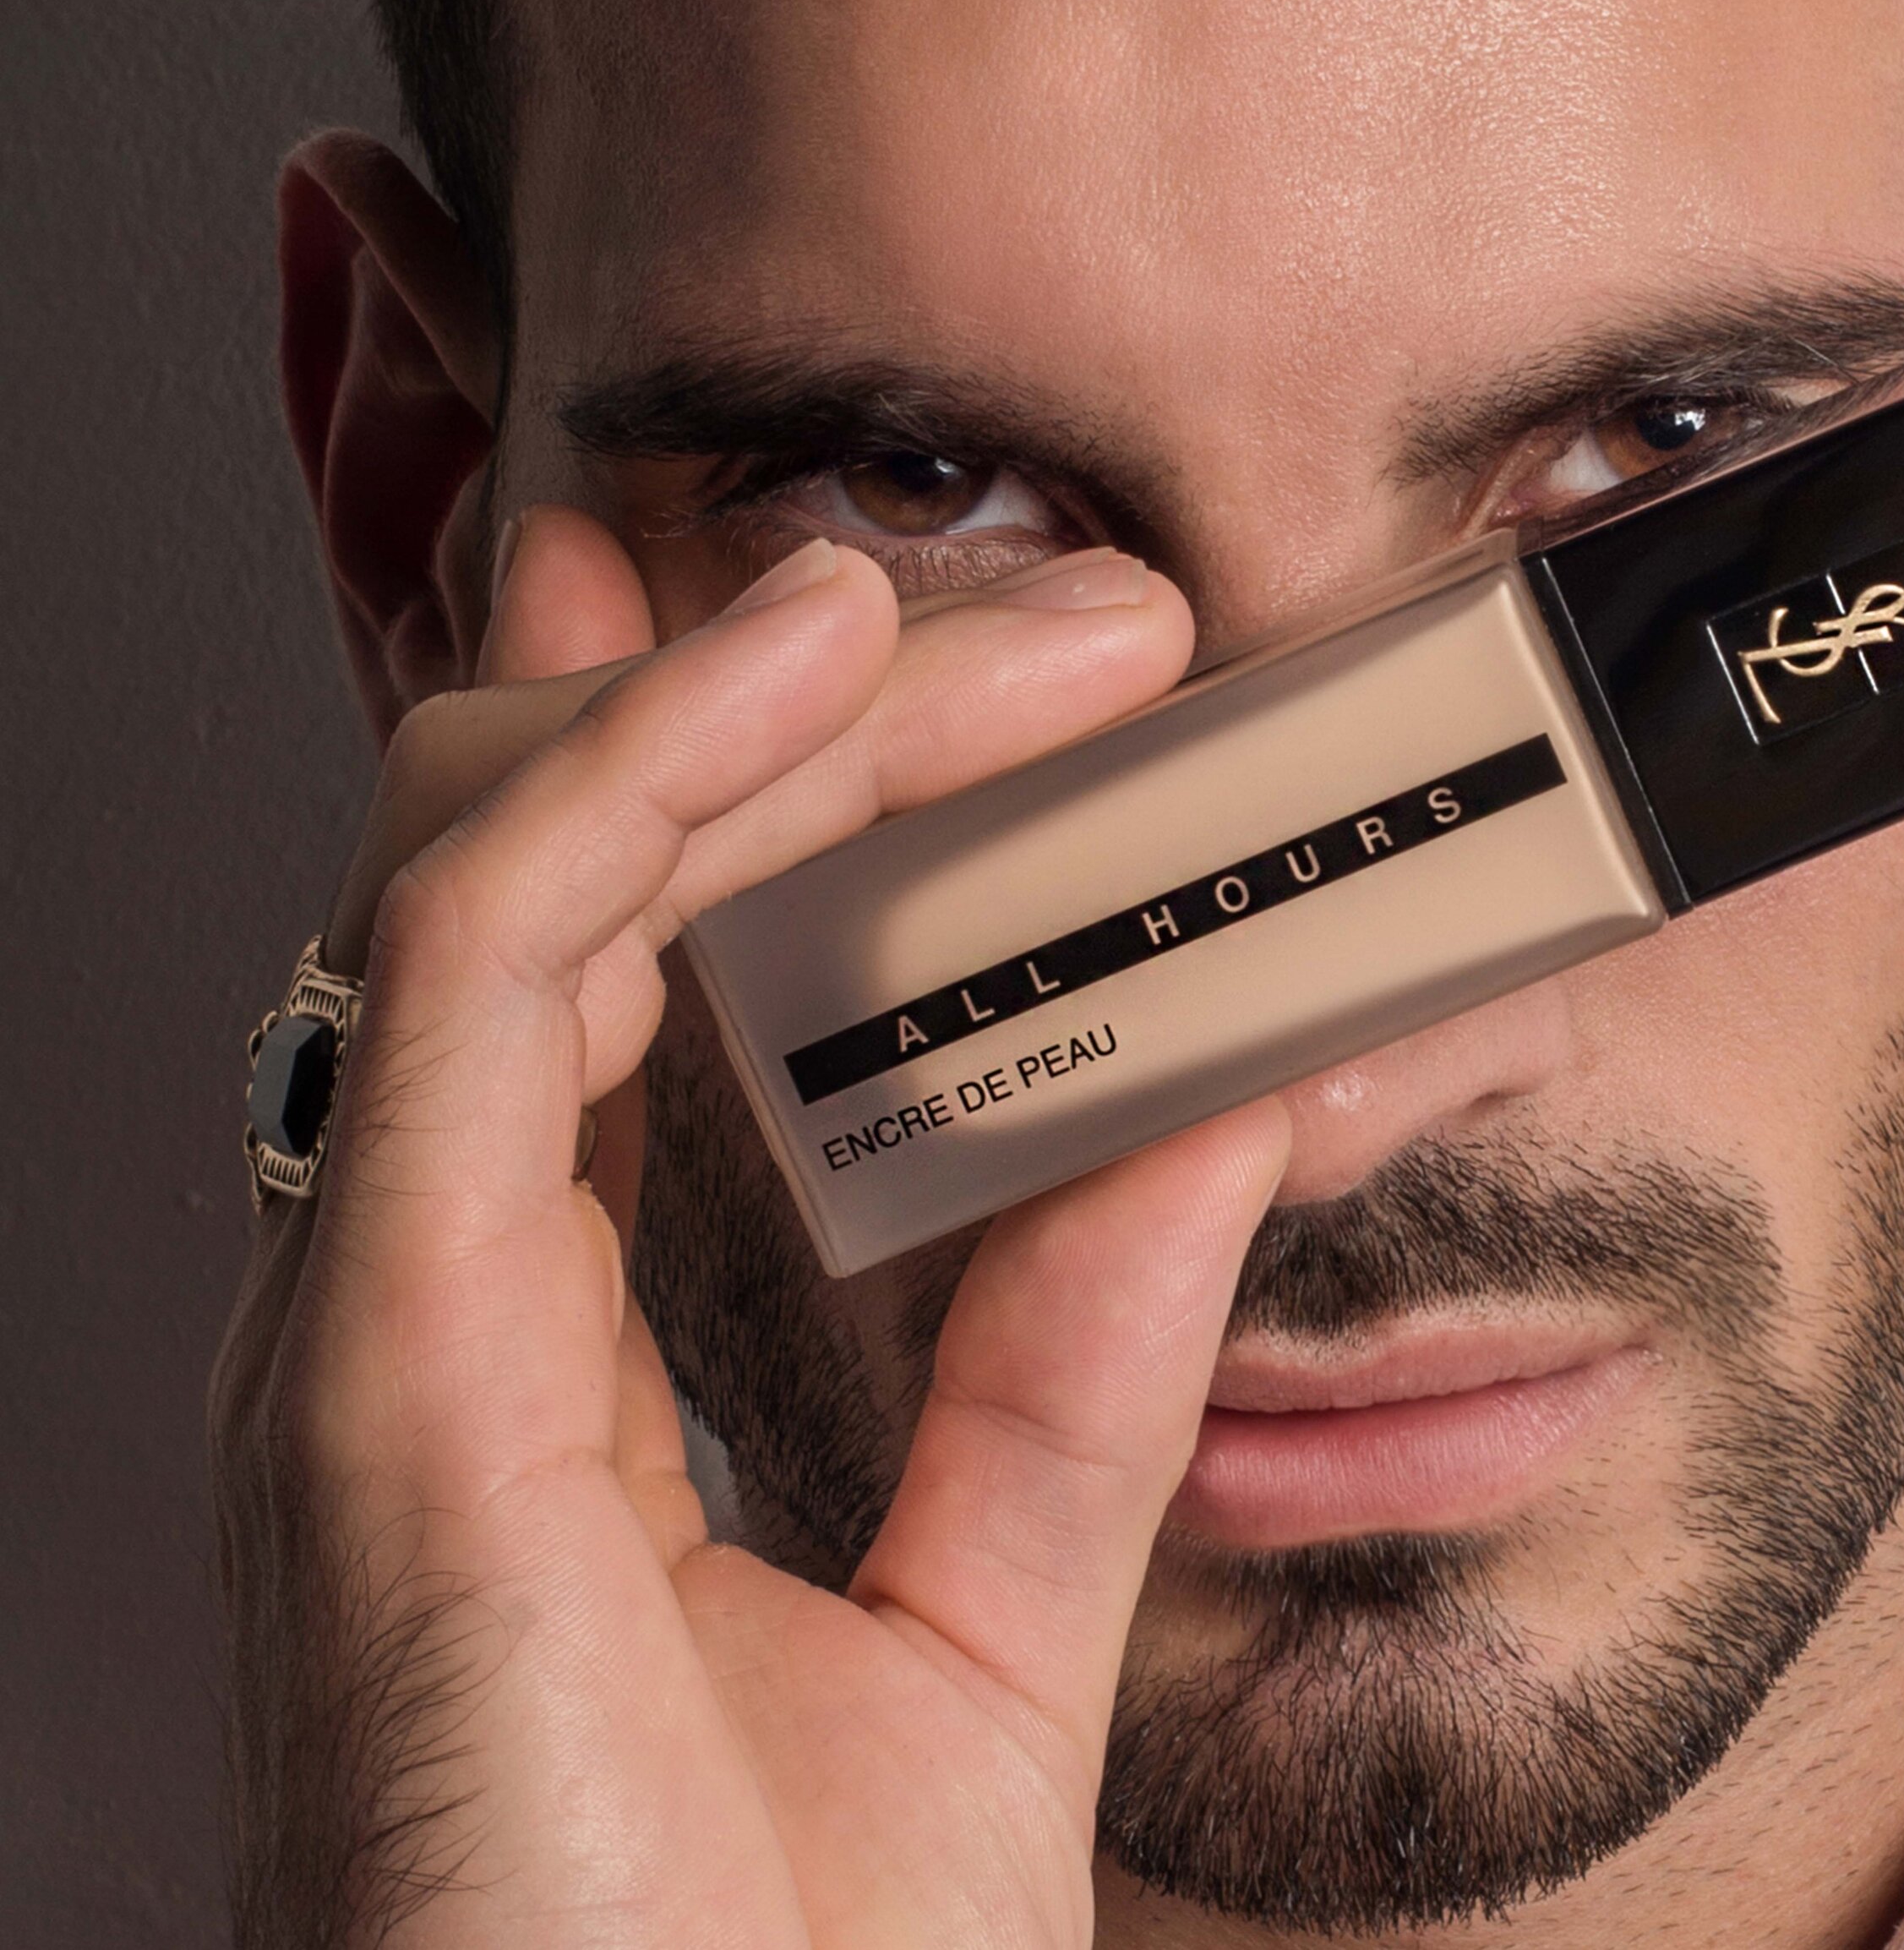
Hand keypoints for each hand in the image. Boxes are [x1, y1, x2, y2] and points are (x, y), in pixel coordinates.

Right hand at [211, 510, 1289, 1947]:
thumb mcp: (982, 1622)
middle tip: (1011, 615)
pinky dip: (638, 776)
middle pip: (544, 873)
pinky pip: (481, 963)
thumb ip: (1070, 1367)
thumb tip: (1209, 1125)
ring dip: (732, 697)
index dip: (706, 773)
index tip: (876, 650)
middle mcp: (413, 1295)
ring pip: (499, 860)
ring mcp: (378, 1316)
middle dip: (766, 706)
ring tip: (934, 596)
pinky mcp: (391, 1363)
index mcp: (517, 1346)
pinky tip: (807, 667)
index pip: (586, 967)